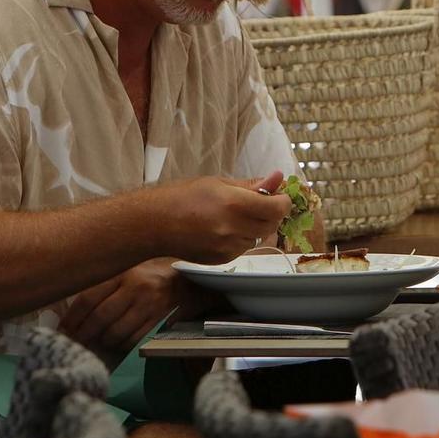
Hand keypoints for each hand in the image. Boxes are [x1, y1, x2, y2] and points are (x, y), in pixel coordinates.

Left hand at [59, 259, 205, 357]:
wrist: (188, 282)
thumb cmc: (150, 277)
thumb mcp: (127, 272)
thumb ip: (104, 286)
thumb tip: (73, 315)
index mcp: (121, 272)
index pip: (88, 298)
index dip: (72, 318)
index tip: (63, 330)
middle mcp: (134, 286)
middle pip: (99, 318)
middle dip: (84, 335)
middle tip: (75, 342)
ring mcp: (148, 304)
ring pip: (115, 332)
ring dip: (103, 342)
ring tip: (98, 341)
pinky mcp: (159, 319)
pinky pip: (132, 340)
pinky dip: (121, 345)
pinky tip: (117, 342)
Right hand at [148, 171, 289, 263]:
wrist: (154, 224)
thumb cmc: (183, 196)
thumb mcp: (218, 182)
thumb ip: (251, 184)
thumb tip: (277, 178)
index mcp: (234, 204)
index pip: (277, 208)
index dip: (284, 201)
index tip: (280, 195)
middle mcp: (233, 229)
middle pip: (272, 225)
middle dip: (272, 213)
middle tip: (261, 202)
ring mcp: (228, 248)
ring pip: (258, 238)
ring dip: (257, 226)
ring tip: (236, 214)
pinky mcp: (222, 260)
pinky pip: (244, 248)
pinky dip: (243, 238)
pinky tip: (225, 228)